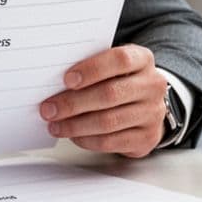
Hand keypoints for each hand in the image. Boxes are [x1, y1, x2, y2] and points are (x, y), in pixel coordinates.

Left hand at [38, 45, 167, 157]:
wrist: (147, 107)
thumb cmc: (120, 81)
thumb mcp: (112, 67)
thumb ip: (91, 68)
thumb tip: (54, 82)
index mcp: (142, 59)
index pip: (120, 60)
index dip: (92, 69)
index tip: (66, 79)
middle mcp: (152, 85)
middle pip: (110, 94)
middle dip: (74, 103)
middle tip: (49, 109)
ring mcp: (152, 113)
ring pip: (108, 121)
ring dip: (75, 125)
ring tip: (55, 125)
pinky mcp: (146, 138)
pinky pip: (111, 142)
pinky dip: (86, 140)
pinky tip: (72, 135)